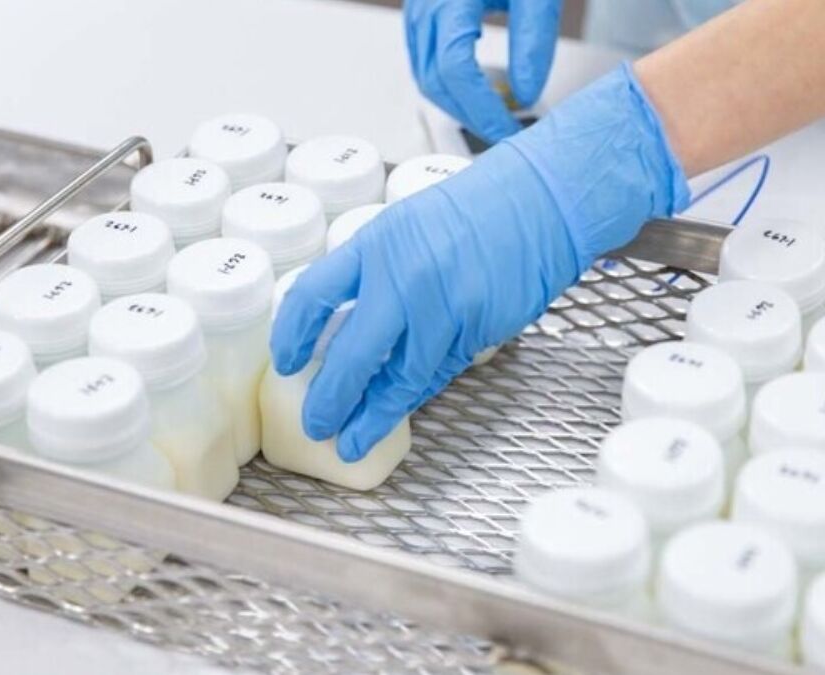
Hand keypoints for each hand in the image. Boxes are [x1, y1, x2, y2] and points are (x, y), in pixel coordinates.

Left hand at [271, 64, 690, 460]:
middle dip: (330, 399)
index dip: (293, 336)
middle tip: (317, 424)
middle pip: (352, 355)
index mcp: (376, 245)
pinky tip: (399, 409)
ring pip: (400, 379)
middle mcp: (404, 279)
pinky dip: (416, 393)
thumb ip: (373, 272)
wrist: (539, 201)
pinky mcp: (477, 331)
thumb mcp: (405, 226)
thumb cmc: (472, 210)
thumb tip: (342, 331)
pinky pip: (438, 372)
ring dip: (373, 416)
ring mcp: (443, 309)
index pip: (314, 295)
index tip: (285, 363)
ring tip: (354, 440)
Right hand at [405, 0, 562, 142]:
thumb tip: (525, 94)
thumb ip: (532, 43)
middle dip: (469, 115)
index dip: (481, 109)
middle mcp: (426, 5)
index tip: (507, 130)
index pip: (455, 70)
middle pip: (435, 81)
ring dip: (458, 103)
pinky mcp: (420, 15)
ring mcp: (417, 10)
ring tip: (495, 114)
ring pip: (425, 76)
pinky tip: (479, 89)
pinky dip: (449, 84)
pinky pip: (425, 61)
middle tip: (505, 131)